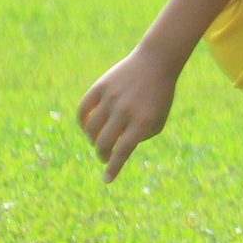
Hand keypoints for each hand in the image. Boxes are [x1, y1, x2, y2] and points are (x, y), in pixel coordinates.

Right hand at [77, 45, 178, 181]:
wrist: (156, 62)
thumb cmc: (159, 96)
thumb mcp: (158, 119)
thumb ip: (139, 137)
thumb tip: (116, 149)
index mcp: (143, 121)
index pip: (123, 151)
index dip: (113, 168)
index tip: (106, 179)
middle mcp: (126, 110)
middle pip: (104, 143)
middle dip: (102, 155)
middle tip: (104, 157)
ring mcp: (111, 98)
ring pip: (91, 128)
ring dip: (93, 140)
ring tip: (98, 141)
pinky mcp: (101, 87)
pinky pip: (83, 110)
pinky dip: (82, 122)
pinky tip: (87, 127)